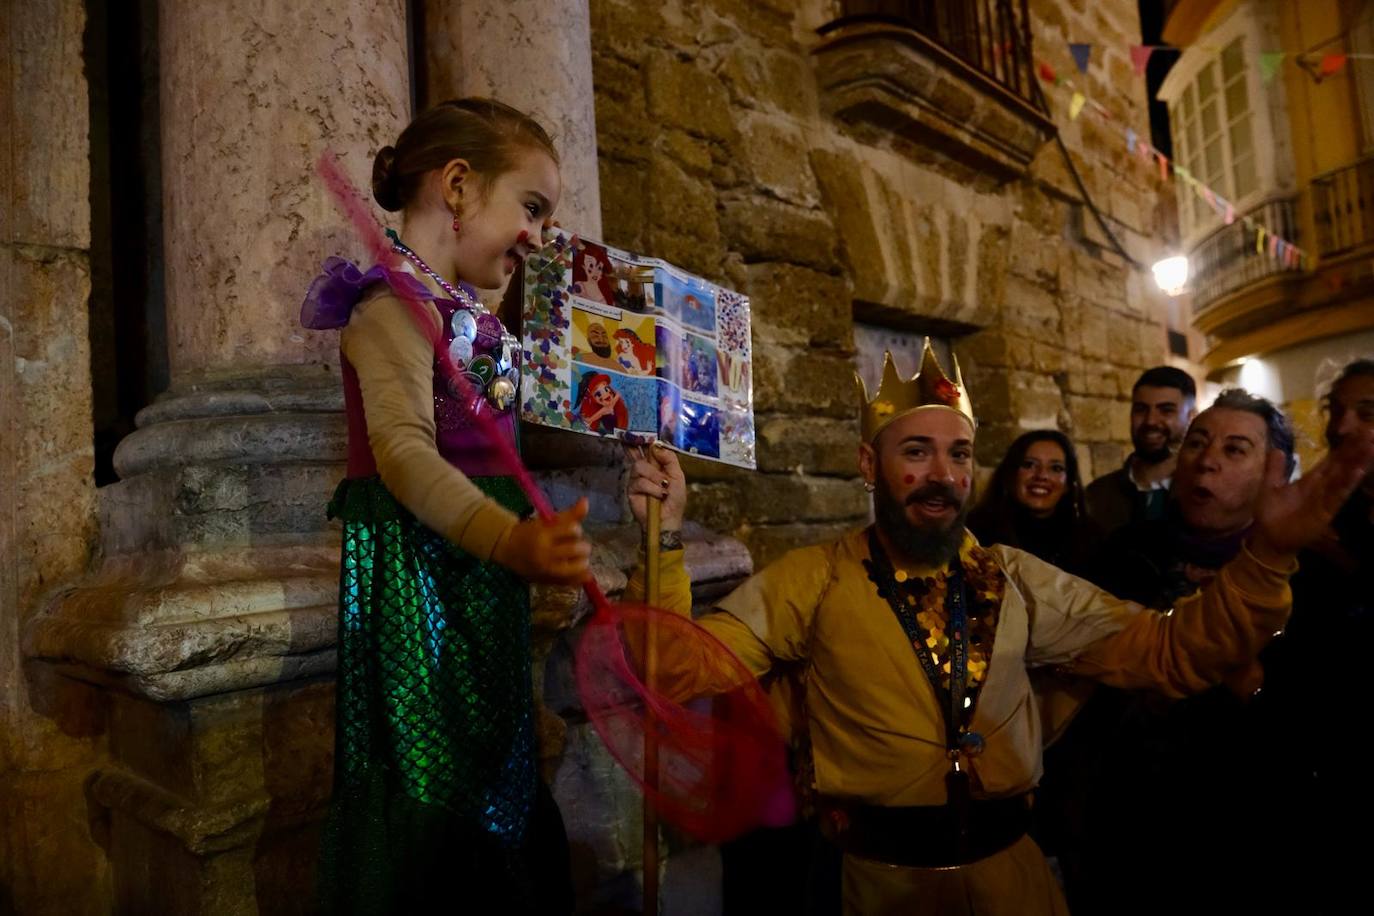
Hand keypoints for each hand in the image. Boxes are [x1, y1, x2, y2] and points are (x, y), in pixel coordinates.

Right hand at [492, 498, 592, 584]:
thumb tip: (586, 501)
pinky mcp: (549, 581)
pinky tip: (582, 572)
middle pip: (578, 549)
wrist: (509, 550)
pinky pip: (572, 582)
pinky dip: (580, 577)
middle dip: (583, 546)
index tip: (571, 531)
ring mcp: (547, 570)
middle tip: (579, 547)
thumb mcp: (547, 522)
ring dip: (583, 562)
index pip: (572, 530)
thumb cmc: (531, 533)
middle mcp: (545, 554)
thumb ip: (569, 515)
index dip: (576, 530)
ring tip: (578, 559)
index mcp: (544, 535)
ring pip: (578, 567)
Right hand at [626, 442, 686, 530]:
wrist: (669, 518)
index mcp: (655, 464)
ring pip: (639, 467)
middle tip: (660, 471)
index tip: (638, 433)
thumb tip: (656, 445)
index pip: (644, 448)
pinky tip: (658, 495)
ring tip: (663, 489)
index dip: (639, 440)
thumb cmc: (675, 498)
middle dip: (649, 461)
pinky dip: (652, 488)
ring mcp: (635, 479)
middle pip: (638, 455)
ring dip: (655, 478)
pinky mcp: (631, 490)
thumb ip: (669, 459)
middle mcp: (643, 470)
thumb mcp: (677, 475)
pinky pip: (639, 481)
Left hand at [1250, 427, 1373, 564]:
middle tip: (1370, 432)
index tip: (1356, 431)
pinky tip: (1358, 471)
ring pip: (1344, 477)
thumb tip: (1277, 449)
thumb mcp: (1270, 487)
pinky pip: (1338, 495)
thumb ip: (1275, 469)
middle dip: (1355, 450)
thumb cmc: (1271, 513)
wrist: (1269, 538)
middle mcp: (1322, 487)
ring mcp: (1326, 498)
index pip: (1330, 461)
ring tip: (1370, 447)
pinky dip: (1347, 483)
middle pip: (1341, 466)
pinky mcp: (1326, 511)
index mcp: (1311, 480)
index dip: (1343, 447)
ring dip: (1357, 463)